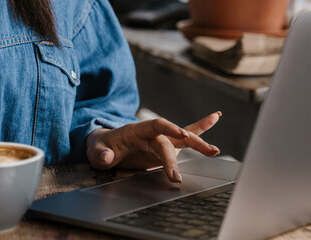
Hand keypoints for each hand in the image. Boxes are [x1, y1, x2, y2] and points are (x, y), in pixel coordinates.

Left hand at [85, 112, 220, 182]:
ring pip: (182, 138)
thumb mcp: (94, 151)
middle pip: (170, 139)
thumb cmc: (100, 147)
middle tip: (187, 168)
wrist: (103, 146)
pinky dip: (200, 130)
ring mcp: (159, 140)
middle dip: (181, 152)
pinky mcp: (164, 147)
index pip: (155, 126)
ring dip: (199, 143)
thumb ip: (100, 154)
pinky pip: (183, 139)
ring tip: (215, 151)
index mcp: (135, 130)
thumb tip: (107, 156)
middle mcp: (151, 133)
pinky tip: (216, 117)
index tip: (181, 134)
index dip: (169, 128)